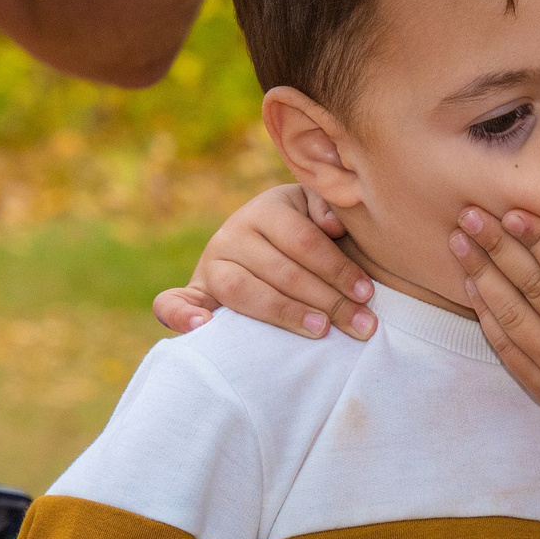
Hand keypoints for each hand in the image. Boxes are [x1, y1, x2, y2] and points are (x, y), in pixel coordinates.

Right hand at [153, 184, 377, 339]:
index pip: (302, 241)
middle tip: (362, 325)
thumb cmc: (312, 236)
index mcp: (266, 209)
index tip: (367, 293)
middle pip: (281, 271)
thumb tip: (332, 224)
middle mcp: (232, 233)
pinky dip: (181, 314)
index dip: (337, 267)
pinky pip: (172, 303)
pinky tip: (203, 326)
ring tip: (320, 330)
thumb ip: (328, 208)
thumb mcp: (321, 213)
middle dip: (328, 300)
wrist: (273, 251)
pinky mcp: (195, 293)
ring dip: (284, 312)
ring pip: (243, 290)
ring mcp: (211, 264)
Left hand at [452, 208, 539, 513]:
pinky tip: (473, 285)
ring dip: (482, 276)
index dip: (539, 239)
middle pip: (536, 290)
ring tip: (459, 242)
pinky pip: (508, 349)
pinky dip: (488, 315)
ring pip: (515, 317)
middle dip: (498, 248)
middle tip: (470, 215)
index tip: (511, 211)